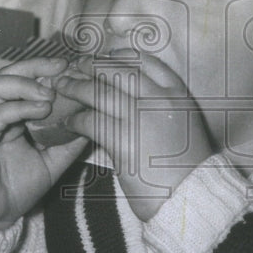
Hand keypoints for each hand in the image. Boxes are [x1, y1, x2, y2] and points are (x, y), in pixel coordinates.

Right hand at [0, 57, 87, 229]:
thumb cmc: (14, 189)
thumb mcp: (51, 161)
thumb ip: (68, 141)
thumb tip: (93, 122)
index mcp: (6, 113)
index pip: (23, 79)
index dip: (46, 71)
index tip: (74, 69)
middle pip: (8, 73)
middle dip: (36, 66)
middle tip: (63, 67)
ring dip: (26, 85)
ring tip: (51, 93)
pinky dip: (17, 108)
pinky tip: (40, 109)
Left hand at [56, 51, 213, 220]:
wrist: (190, 196)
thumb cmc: (187, 167)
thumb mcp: (184, 125)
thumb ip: (162, 107)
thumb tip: (132, 97)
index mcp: (177, 95)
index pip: (147, 62)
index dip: (121, 56)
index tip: (105, 57)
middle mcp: (160, 100)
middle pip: (119, 71)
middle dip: (93, 65)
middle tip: (75, 65)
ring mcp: (141, 118)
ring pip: (100, 93)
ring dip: (76, 87)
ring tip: (61, 87)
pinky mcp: (123, 140)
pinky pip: (91, 121)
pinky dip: (75, 119)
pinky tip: (67, 122)